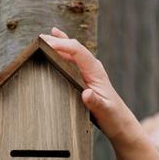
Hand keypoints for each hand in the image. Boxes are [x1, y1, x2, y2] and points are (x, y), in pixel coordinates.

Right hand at [41, 27, 139, 145]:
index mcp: (96, 71)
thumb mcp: (104, 111)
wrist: (119, 121)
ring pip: (72, 52)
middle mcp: (92, 67)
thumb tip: (86, 93)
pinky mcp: (85, 76)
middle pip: (73, 48)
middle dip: (57, 41)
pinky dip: (62, 51)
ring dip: (58, 44)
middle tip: (39, 38)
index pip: (78, 51)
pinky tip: (56, 42)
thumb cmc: (112, 116)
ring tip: (42, 38)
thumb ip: (95, 102)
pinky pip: (72, 60)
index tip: (47, 44)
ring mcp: (88, 70)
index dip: (62, 45)